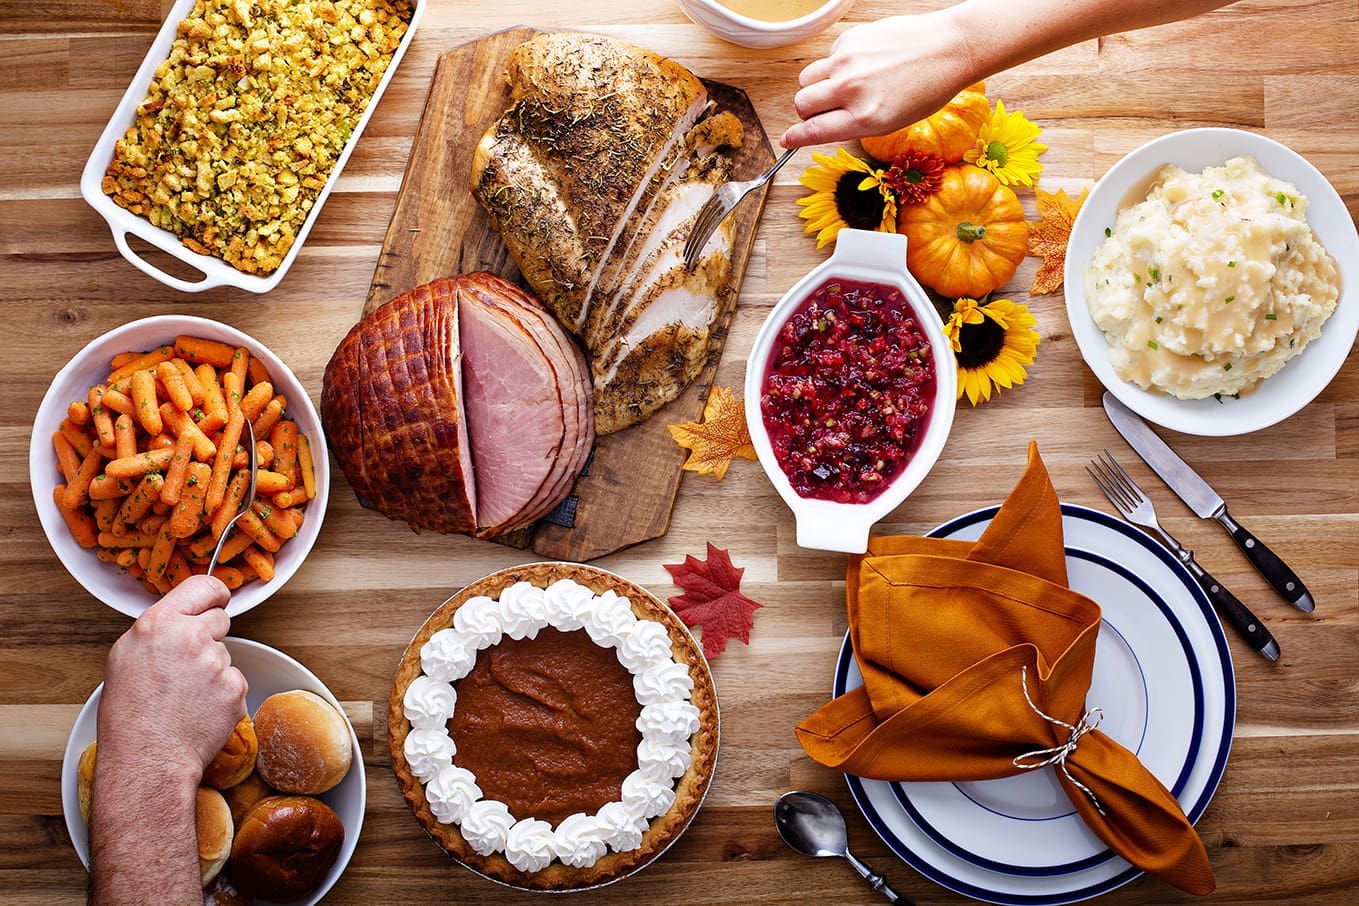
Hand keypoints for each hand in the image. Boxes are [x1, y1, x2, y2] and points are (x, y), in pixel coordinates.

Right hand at [97, 574, 245, 781]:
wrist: (147, 759)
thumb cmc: (130, 716)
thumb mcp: (127, 657)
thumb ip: (159, 630)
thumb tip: (179, 619)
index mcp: (158, 624)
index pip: (203, 586)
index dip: (214, 593)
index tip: (218, 599)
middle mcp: (190, 637)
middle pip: (219, 620)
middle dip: (209, 637)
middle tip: (188, 666)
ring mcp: (217, 662)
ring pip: (225, 655)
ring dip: (213, 671)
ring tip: (186, 697)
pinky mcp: (235, 687)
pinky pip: (234, 681)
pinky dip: (223, 695)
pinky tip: (200, 710)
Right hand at [782, 12, 974, 147]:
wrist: (948, 49)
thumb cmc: (926, 89)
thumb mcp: (890, 122)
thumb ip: (853, 125)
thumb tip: (819, 126)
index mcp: (865, 118)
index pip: (813, 131)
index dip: (794, 138)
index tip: (787, 140)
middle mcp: (852, 89)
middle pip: (802, 103)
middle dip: (806, 112)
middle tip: (821, 112)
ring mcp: (848, 62)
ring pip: (807, 79)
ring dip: (815, 88)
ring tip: (839, 88)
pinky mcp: (849, 39)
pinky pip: (827, 58)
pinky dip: (836, 65)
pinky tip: (862, 65)